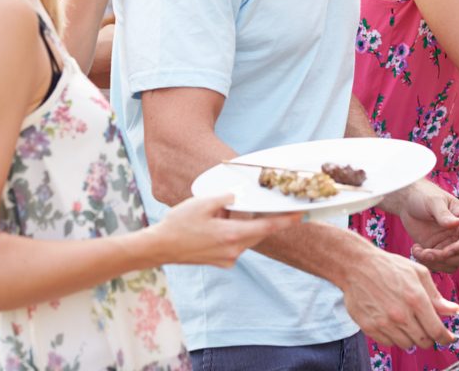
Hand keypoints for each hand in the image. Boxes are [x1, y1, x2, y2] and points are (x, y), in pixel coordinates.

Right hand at [150, 194, 298, 267]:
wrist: (160, 248)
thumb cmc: (179, 224)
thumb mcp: (203, 203)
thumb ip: (226, 198)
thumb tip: (239, 196)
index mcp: (232, 236)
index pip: (267, 228)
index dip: (285, 221)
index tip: (299, 214)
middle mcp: (234, 251)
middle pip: (257, 232)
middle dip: (257, 218)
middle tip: (251, 204)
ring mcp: (228, 258)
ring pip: (245, 237)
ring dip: (240, 224)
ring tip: (217, 213)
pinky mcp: (221, 261)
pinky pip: (235, 243)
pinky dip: (232, 232)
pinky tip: (214, 223)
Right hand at [341, 244, 458, 348]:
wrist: (357, 265)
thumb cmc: (388, 266)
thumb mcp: (418, 273)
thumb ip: (436, 295)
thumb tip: (453, 310)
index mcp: (416, 299)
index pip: (437, 330)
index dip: (446, 337)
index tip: (448, 338)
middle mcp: (401, 314)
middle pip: (424, 341)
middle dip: (429, 337)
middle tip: (425, 327)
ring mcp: (384, 323)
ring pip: (407, 345)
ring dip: (411, 337)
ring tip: (406, 322)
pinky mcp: (370, 328)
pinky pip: (389, 343)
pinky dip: (394, 337)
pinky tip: (392, 322)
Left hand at [381, 179, 458, 272]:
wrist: (408, 201)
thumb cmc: (424, 195)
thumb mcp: (433, 201)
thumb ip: (443, 213)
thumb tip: (456, 223)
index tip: (445, 252)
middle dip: (447, 259)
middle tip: (427, 254)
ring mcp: (450, 244)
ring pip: (451, 264)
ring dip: (435, 263)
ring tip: (417, 251)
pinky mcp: (438, 251)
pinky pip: (438, 265)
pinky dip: (427, 263)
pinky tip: (415, 249)